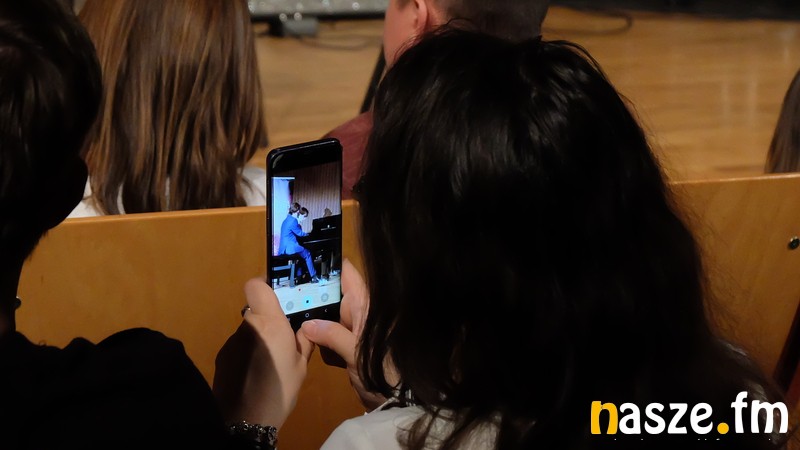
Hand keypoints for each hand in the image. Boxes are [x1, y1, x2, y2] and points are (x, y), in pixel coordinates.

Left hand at [213, 278, 314, 428]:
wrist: (246, 420)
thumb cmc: (280, 390)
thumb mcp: (301, 366)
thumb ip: (304, 341)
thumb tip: (306, 326)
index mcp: (270, 322)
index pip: (257, 285)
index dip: (266, 286)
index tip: (278, 296)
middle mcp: (248, 326)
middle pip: (255, 311)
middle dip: (268, 320)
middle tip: (282, 340)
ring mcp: (231, 342)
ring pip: (248, 331)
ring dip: (258, 339)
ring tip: (269, 363)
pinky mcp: (222, 357)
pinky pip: (239, 347)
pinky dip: (247, 355)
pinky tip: (254, 374)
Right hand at [300, 259, 387, 410]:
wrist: (395, 399)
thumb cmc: (383, 372)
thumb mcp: (357, 353)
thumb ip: (333, 336)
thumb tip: (306, 325)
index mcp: (364, 306)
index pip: (347, 274)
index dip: (328, 263)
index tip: (303, 259)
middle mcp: (358, 312)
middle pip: (330, 293)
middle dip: (311, 294)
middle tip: (283, 291)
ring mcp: (352, 328)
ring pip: (326, 314)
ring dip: (311, 318)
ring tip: (286, 313)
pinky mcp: (347, 345)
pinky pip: (328, 333)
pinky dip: (317, 336)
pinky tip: (301, 337)